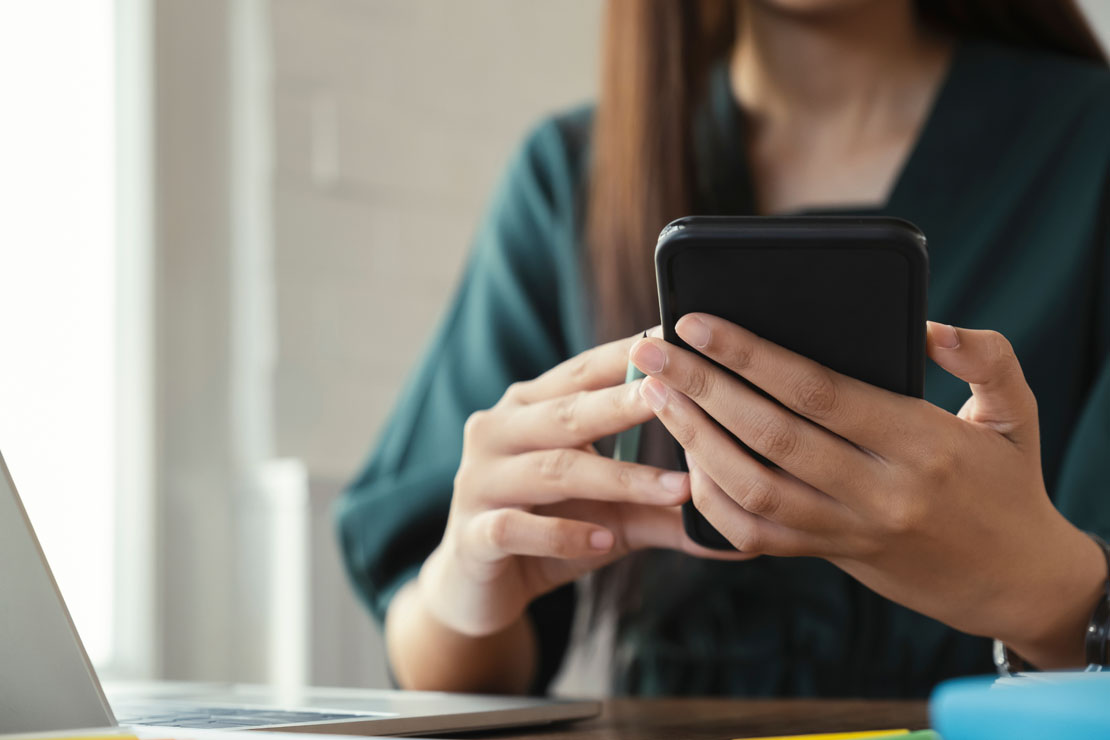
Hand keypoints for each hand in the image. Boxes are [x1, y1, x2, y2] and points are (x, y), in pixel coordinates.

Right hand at [420, 331, 746, 639]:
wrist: (479, 591)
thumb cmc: (551, 532)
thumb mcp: (613, 515)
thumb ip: (665, 504)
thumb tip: (744, 518)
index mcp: (528, 407)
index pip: (583, 371)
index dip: (630, 356)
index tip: (682, 342)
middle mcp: (497, 431)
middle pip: (569, 413)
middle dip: (626, 403)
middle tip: (680, 394)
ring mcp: (478, 481)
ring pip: (553, 470)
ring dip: (618, 478)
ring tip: (675, 487)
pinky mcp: (472, 534)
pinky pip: (517, 528)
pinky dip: (563, 534)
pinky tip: (604, 542)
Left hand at [630, 314, 1105, 667]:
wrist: (1011, 578)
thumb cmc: (1006, 481)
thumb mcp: (1014, 411)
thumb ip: (984, 356)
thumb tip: (928, 324)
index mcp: (921, 444)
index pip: (817, 392)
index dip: (750, 356)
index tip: (698, 323)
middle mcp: (879, 492)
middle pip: (770, 435)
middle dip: (701, 388)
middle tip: (651, 350)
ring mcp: (848, 531)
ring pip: (751, 488)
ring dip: (694, 439)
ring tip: (655, 393)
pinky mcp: (827, 555)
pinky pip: (753, 533)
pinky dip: (711, 498)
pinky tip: (684, 456)